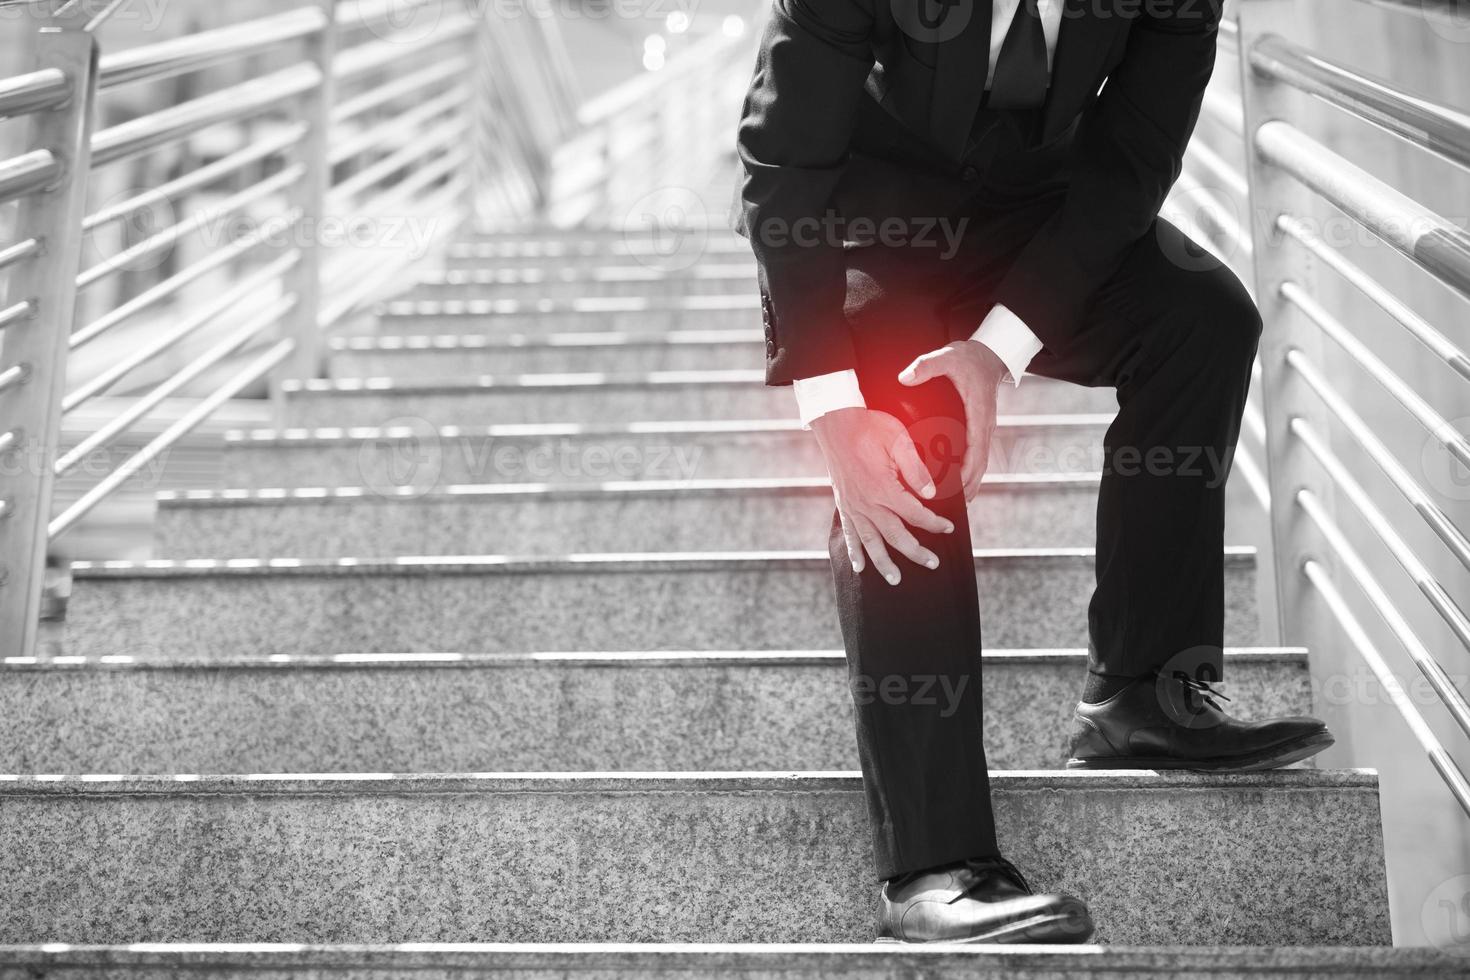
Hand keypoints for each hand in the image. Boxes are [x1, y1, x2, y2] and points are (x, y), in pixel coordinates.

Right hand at [810, 407, 954, 584]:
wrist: (836, 423)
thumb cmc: (870, 427)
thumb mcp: (899, 440)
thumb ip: (915, 469)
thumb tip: (930, 495)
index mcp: (884, 487)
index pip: (915, 513)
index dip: (934, 523)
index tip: (949, 528)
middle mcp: (867, 503)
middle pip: (895, 535)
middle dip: (916, 552)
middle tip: (933, 564)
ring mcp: (853, 507)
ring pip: (871, 542)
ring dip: (884, 563)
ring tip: (896, 580)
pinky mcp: (843, 505)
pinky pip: (849, 534)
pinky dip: (854, 552)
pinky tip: (860, 568)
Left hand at [897, 340, 1006, 500]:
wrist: (989, 355)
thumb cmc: (968, 357)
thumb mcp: (947, 357)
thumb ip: (926, 366)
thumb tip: (904, 378)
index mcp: (979, 414)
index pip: (975, 450)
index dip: (966, 473)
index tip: (954, 490)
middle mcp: (985, 426)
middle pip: (980, 466)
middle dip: (967, 488)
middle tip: (949, 509)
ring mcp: (985, 430)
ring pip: (980, 465)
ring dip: (969, 486)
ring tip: (953, 507)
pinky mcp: (980, 430)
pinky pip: (977, 458)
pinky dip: (969, 475)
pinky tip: (957, 488)